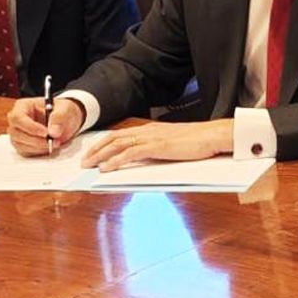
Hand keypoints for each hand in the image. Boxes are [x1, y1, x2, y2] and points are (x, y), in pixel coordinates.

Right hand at [7, 97, 82, 155]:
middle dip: (36, 140)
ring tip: (56, 143)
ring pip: (20, 144)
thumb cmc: (62, 111)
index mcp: (23, 106)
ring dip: (38, 147)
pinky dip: (38, 152)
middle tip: (54, 141)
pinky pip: (25, 152)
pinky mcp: (23, 144)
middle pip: (16, 133)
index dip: (30, 127)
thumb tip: (53, 132)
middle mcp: (18, 120)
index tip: (46, 133)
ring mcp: (18, 133)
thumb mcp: (65, 108)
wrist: (66, 120)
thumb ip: (59, 117)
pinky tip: (50, 146)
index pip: (18, 117)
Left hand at [80, 119, 233, 171]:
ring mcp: (152, 138)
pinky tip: (106, 168)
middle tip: (84, 161)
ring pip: (118, 145)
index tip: (93, 152)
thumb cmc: (199, 141)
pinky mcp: (157, 146)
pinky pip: (131, 153)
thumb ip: (159, 148)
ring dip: (100, 155)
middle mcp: (148, 131)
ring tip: (89, 166)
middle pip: (114, 138)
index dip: (105, 143)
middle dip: (96, 149)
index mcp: (152, 129)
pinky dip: (116, 160)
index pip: (122, 134)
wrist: (213, 135)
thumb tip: (147, 158)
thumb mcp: (174, 143)